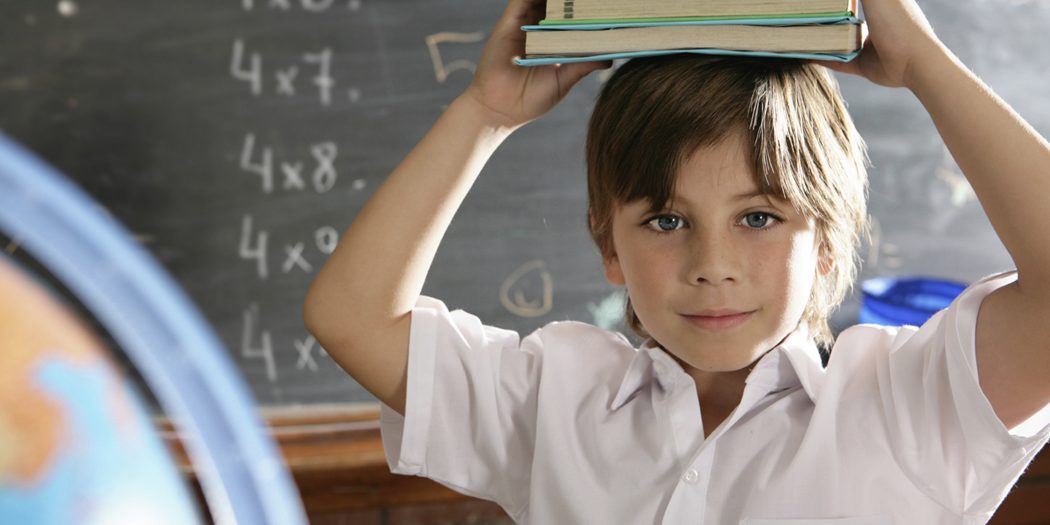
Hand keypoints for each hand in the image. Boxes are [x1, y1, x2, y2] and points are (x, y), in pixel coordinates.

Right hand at [462, 0, 611, 129]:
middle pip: (555, 5)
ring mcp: (522, 25)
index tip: (601, 7)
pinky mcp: (509, 23)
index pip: (568, 18)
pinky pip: (521, 0)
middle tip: (593, 0)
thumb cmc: (529, 100)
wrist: (500, 111)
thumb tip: (609, 58)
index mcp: (550, 41)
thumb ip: (583, 65)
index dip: (581, 10)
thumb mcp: (563, 80)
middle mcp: (535, 30)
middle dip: (571, 2)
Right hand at [813, 0, 943, 88]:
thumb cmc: (899, 22)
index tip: (815, 0)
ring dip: (818, 36)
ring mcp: (867, 43)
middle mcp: (873, 21)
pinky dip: (819, 58)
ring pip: (837, 37)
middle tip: (802, 12)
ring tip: (797, 31)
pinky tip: (801, 55)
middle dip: (823, 14)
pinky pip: (835, 60)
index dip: (835, 0)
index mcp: (879, 2)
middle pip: (842, 14)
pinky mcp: (861, 64)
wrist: (914, 62)